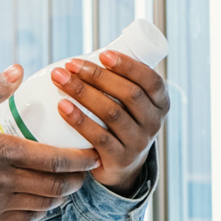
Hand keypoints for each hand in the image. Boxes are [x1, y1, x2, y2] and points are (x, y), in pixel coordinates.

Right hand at [0, 65, 100, 220]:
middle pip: (57, 185)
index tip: (94, 153)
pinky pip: (26, 217)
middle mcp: (3, 180)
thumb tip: (18, 69)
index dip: (81, 159)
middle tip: (87, 167)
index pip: (54, 160)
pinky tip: (42, 197)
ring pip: (45, 203)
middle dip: (78, 179)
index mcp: (0, 151)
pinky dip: (42, 208)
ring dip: (62, 194)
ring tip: (69, 181)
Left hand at [50, 51, 169, 193]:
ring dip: (83, 93)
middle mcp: (154, 123)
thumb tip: (80, 57)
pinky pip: (99, 137)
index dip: (128, 66)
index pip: (151, 80)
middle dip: (97, 75)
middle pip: (129, 94)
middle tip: (70, 64)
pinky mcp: (120, 159)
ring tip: (60, 79)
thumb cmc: (120, 121)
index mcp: (160, 103)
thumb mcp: (130, 103)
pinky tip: (62, 107)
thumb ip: (118, 81)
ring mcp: (138, 143)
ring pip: (112, 113)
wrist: (121, 167)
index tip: (103, 54)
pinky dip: (79, 120)